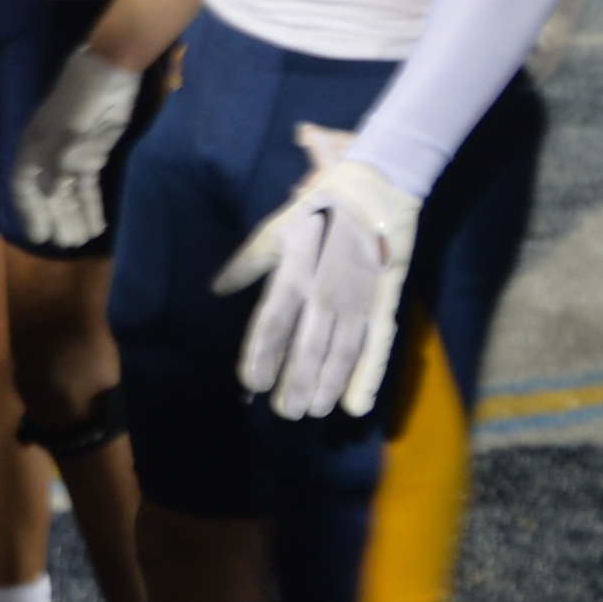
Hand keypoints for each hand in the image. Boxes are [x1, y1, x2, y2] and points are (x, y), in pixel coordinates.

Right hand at [10, 48, 142, 248]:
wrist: (110, 71)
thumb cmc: (83, 100)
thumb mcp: (69, 134)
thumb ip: (60, 165)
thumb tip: (50, 194)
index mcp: (34, 146)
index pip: (24, 186)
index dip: (30, 211)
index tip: (40, 236)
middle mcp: (48, 153)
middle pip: (47, 194)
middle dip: (56, 218)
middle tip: (68, 244)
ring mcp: (70, 153)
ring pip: (69, 192)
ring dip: (75, 215)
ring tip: (82, 239)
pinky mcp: (93, 152)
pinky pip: (89, 185)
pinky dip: (92, 204)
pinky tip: (98, 223)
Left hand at [209, 126, 418, 418]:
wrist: (375, 189)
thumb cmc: (318, 209)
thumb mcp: (276, 230)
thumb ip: (248, 264)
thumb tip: (218, 288)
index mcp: (293, 275)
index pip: (270, 326)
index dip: (259, 358)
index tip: (251, 384)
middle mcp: (324, 294)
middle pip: (305, 349)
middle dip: (293, 384)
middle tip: (284, 411)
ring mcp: (357, 301)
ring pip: (340, 355)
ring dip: (325, 387)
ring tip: (313, 410)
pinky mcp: (384, 304)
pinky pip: (376, 348)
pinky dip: (367, 379)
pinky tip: (357, 406)